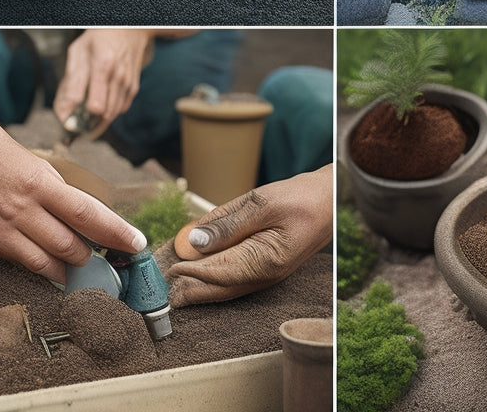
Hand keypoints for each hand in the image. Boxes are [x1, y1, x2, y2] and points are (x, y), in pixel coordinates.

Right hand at [0, 107, 145, 282]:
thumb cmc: (11, 161)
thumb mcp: (45, 171)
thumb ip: (67, 198)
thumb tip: (95, 225)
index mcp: (43, 184)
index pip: (88, 214)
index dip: (116, 232)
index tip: (137, 243)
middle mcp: (23, 207)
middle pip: (70, 244)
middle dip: (93, 254)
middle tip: (107, 255)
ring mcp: (5, 227)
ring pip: (48, 262)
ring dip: (71, 267)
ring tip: (82, 262)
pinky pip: (25, 264)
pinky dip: (46, 269)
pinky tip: (57, 268)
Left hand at [53, 29, 154, 136]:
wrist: (129, 30)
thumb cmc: (100, 38)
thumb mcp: (78, 51)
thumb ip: (72, 79)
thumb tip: (68, 106)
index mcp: (103, 65)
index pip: (95, 104)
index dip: (80, 115)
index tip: (69, 116)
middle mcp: (119, 77)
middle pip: (104, 113)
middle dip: (88, 120)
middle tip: (76, 116)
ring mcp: (128, 83)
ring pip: (113, 114)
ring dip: (98, 118)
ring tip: (86, 111)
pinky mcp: (134, 87)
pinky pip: (122, 109)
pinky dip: (110, 111)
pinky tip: (101, 103)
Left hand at [163, 165, 332, 305]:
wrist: (331, 199)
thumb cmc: (302, 197)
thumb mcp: (262, 202)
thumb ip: (227, 223)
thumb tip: (193, 243)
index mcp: (264, 262)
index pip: (215, 273)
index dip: (186, 271)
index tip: (161, 268)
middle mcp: (263, 276)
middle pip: (215, 290)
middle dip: (185, 288)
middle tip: (154, 287)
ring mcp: (265, 275)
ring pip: (222, 288)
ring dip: (195, 286)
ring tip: (166, 282)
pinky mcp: (265, 267)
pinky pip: (233, 279)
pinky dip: (211, 276)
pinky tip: (195, 271)